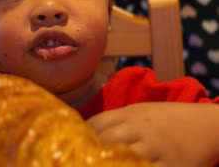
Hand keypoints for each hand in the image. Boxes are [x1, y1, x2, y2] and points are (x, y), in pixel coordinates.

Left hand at [87, 102, 218, 166]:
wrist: (206, 124)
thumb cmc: (167, 118)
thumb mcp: (140, 112)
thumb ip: (115, 120)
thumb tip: (87, 131)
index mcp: (130, 114)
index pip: (97, 123)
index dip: (81, 135)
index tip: (69, 144)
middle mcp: (139, 129)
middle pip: (106, 140)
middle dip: (90, 152)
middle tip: (77, 160)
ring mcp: (154, 148)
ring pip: (124, 158)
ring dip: (109, 163)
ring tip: (96, 166)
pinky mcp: (170, 165)